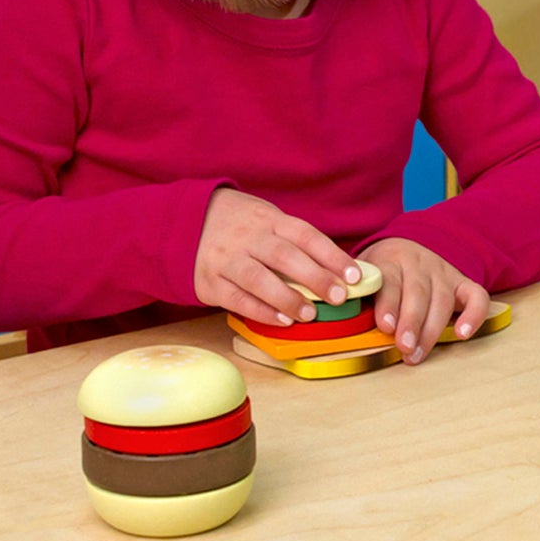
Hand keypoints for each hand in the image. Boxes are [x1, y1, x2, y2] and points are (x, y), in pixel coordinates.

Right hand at [194, 188, 363, 325]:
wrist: (185, 221)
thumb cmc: (241, 224)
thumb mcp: (267, 219)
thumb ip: (296, 241)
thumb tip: (338, 269)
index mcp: (269, 220)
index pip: (306, 235)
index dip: (332, 255)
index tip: (354, 275)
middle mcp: (248, 238)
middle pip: (285, 257)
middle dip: (315, 278)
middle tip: (339, 297)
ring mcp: (226, 259)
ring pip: (259, 279)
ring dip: (287, 298)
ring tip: (309, 314)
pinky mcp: (209, 282)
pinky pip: (236, 299)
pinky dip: (260, 311)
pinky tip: (281, 321)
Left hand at [360, 237, 491, 365]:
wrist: (408, 247)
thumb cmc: (380, 271)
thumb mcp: (362, 273)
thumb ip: (355, 292)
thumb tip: (336, 317)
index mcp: (391, 258)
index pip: (390, 279)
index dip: (389, 303)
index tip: (385, 326)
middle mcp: (419, 263)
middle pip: (417, 292)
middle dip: (411, 322)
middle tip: (403, 348)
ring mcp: (443, 272)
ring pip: (441, 299)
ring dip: (431, 329)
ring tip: (417, 353)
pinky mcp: (463, 282)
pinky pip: (476, 296)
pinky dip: (473, 315)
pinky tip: (463, 334)